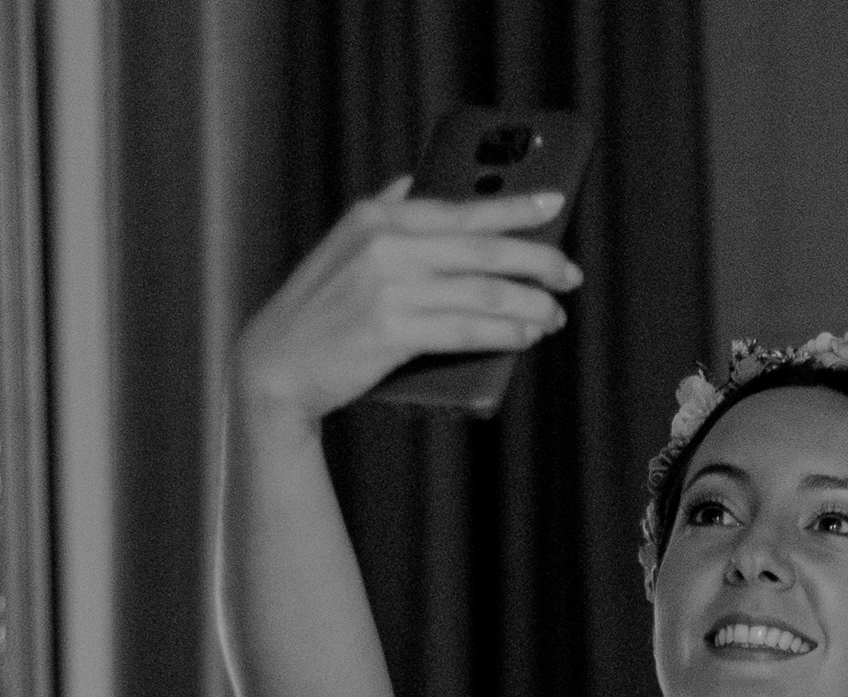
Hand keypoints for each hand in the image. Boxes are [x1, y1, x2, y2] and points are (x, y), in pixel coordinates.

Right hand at [231, 176, 582, 428]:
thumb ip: (385, 210)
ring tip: (554, 316)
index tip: (555, 205)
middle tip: (570, 275)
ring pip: (481, 292)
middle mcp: (384, 244)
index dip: (514, 206)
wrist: (277, 365)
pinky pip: (464, 329)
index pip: (461, 208)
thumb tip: (418, 180)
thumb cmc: (323, 310)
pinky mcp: (390, 331)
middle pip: (481, 249)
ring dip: (528, 305)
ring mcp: (387, 287)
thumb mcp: (347, 246)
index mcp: (378, 216)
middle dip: (536, 261)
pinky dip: (502, 332)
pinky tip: (526, 336)